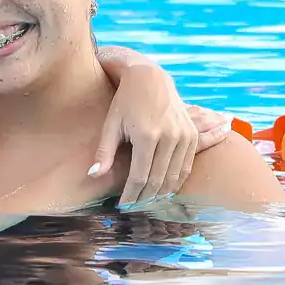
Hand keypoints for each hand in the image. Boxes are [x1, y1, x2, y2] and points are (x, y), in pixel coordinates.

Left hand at [90, 64, 229, 204]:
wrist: (150, 77)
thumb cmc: (125, 101)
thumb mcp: (111, 124)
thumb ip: (104, 152)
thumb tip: (93, 175)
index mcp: (146, 135)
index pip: (138, 177)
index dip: (130, 195)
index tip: (122, 205)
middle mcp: (169, 137)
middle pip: (157, 180)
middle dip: (144, 198)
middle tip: (134, 207)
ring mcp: (184, 136)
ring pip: (173, 177)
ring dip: (160, 193)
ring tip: (147, 200)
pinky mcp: (191, 135)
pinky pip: (186, 167)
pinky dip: (175, 181)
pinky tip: (163, 189)